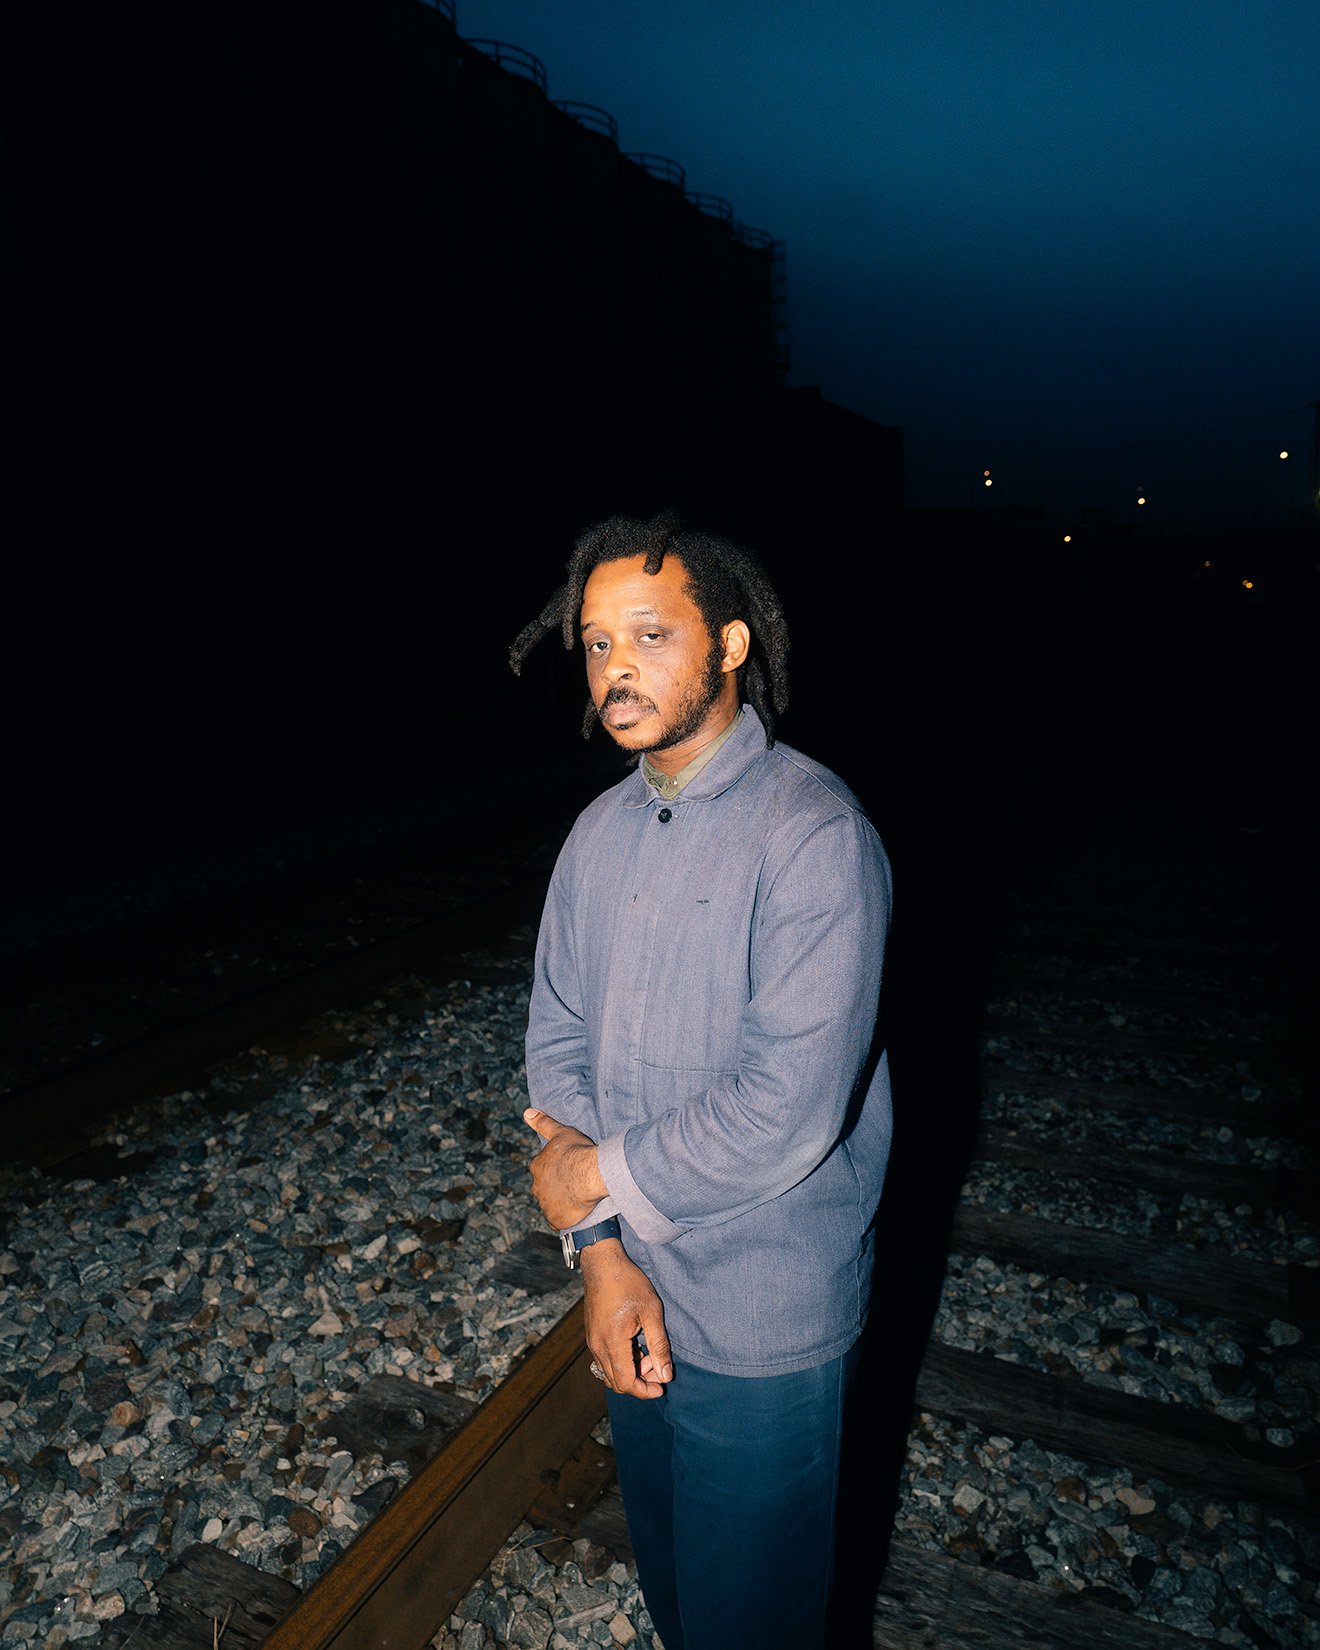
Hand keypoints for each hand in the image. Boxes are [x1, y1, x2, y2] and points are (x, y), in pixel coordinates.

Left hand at [524, 1108, 608, 1229]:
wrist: (588, 1175)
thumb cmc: (576, 1151)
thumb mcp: (560, 1132)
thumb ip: (543, 1123)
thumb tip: (527, 1112)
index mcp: (536, 1166)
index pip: (542, 1168)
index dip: (555, 1168)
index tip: (567, 1167)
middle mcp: (537, 1187)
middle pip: (544, 1187)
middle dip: (555, 1186)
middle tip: (573, 1182)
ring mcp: (545, 1205)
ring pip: (550, 1203)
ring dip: (560, 1201)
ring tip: (576, 1197)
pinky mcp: (555, 1219)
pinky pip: (556, 1220)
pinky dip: (562, 1218)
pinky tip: (571, 1214)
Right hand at [580, 1239, 673, 1398]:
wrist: (602, 1263)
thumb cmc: (628, 1283)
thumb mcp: (651, 1312)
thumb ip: (659, 1346)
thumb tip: (665, 1375)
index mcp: (612, 1343)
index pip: (626, 1383)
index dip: (645, 1391)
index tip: (662, 1387)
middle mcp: (598, 1347)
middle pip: (617, 1382)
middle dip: (640, 1382)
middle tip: (659, 1368)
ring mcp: (593, 1342)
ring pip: (610, 1372)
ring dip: (630, 1372)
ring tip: (650, 1355)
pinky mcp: (592, 1335)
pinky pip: (604, 1360)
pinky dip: (621, 1362)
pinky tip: (636, 1346)